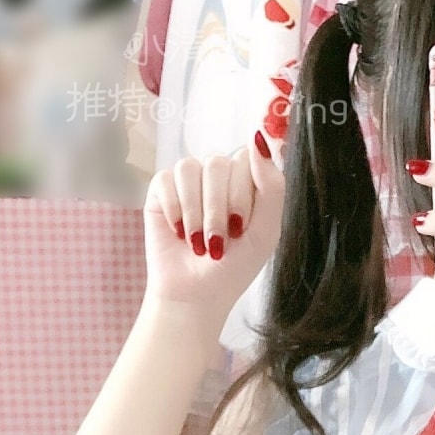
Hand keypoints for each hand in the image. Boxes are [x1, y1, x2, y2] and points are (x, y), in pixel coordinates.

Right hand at [142, 132, 283, 330]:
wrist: (196, 296)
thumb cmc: (234, 267)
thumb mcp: (266, 231)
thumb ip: (272, 186)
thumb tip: (259, 139)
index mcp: (247, 181)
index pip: (245, 158)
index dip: (240, 193)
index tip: (239, 227)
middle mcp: (218, 176)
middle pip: (217, 163)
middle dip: (218, 208)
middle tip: (217, 243)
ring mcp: (189, 181)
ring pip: (190, 168)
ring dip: (195, 212)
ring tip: (197, 242)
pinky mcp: (161, 191)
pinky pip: (165, 179)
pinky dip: (174, 210)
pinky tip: (178, 232)